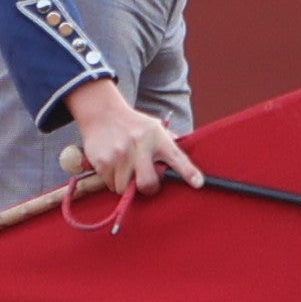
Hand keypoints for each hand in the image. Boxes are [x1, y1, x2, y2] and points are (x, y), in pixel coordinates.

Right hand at [63, 79, 203, 198]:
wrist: (102, 113)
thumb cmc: (134, 125)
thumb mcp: (154, 128)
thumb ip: (169, 144)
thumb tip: (187, 164)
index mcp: (157, 137)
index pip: (176, 157)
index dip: (188, 172)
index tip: (198, 183)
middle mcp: (139, 146)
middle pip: (147, 183)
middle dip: (148, 188)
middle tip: (145, 181)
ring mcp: (119, 155)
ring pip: (124, 188)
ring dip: (126, 184)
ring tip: (125, 168)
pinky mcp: (102, 162)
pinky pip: (110, 184)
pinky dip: (112, 180)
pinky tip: (113, 164)